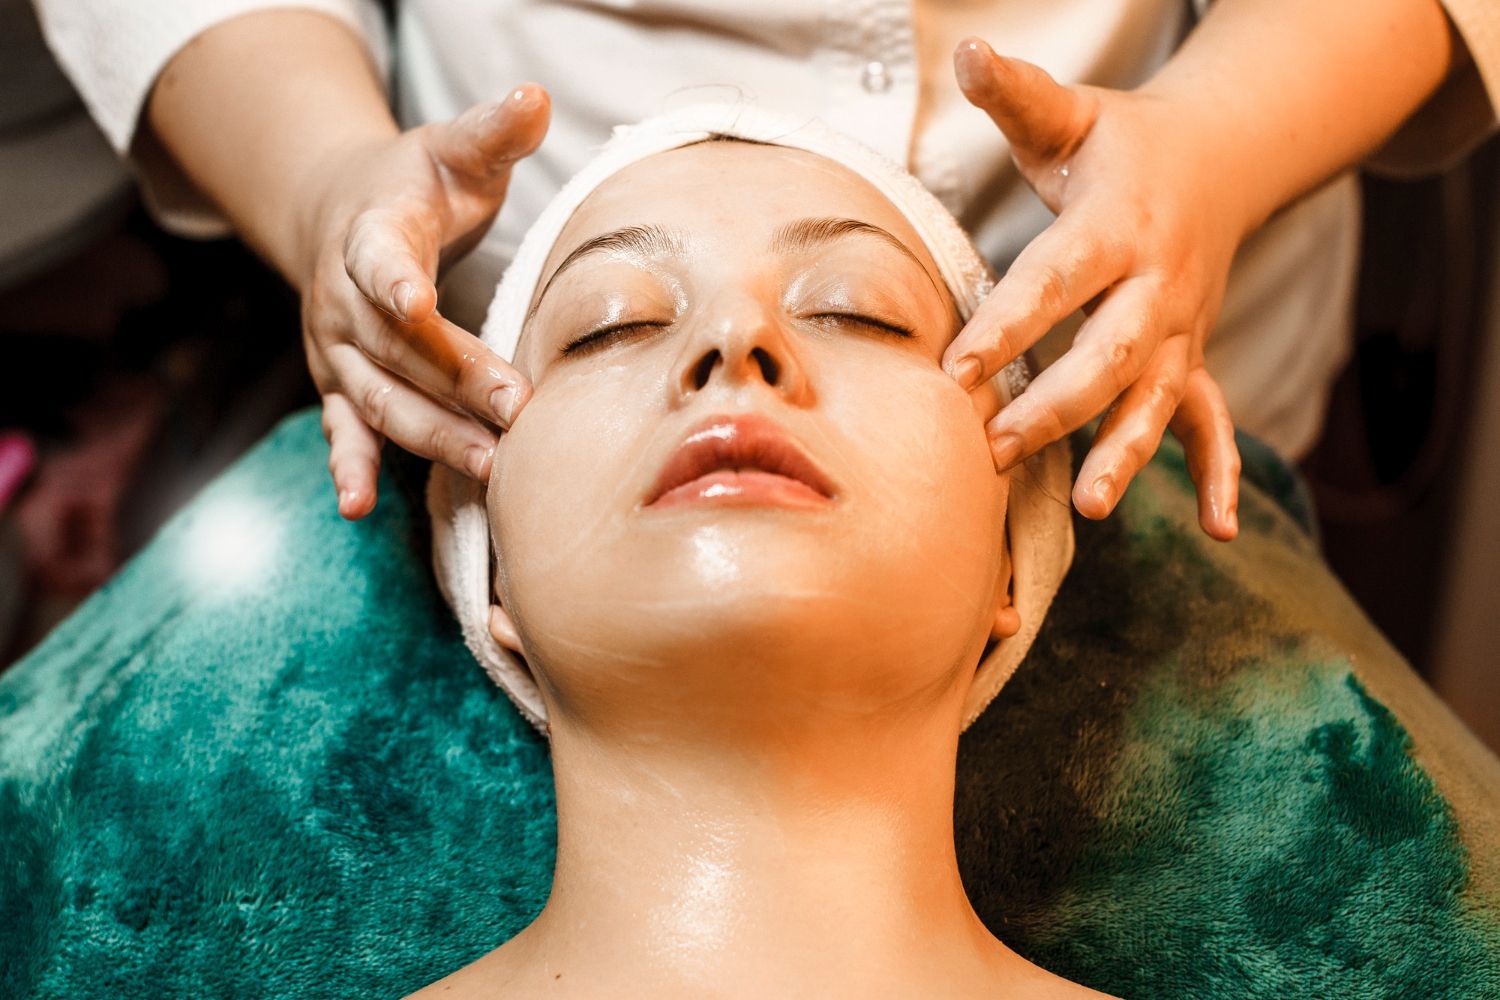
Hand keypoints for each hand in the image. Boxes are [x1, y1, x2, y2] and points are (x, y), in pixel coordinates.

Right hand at [296, 85, 549, 518]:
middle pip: (399, 348)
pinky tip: (357, 506)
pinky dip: (349, 466)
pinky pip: (343, 429)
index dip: (396, 280)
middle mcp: (343, 301)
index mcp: (370, 235)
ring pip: (381, 399)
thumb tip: (532, 98)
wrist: (340, 213)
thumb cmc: (415, 184)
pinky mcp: (340, 385)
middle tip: (516, 413)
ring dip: (430, 435)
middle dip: (455, 382)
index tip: (416, 301)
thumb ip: (493, 131)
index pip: (381, 260)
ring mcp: (338, 350)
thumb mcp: (452, 149)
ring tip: (487, 465)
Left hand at [943, 39, 1240, 540]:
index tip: (956, 371)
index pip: (1059, 281)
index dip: (1009, 326)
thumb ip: (1018, 96)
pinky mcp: (1192, 359)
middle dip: (1056, 406)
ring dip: (1126, 452)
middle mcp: (1157, 287)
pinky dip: (1216, 474)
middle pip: (1110, 355)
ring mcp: (1181, 331)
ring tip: (1089, 505)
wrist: (1217, 162)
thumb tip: (970, 53)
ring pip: (1159, 401)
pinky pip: (1213, 422)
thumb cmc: (1120, 146)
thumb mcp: (1071, 116)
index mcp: (1117, 225)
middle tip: (995, 448)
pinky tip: (1214, 530)